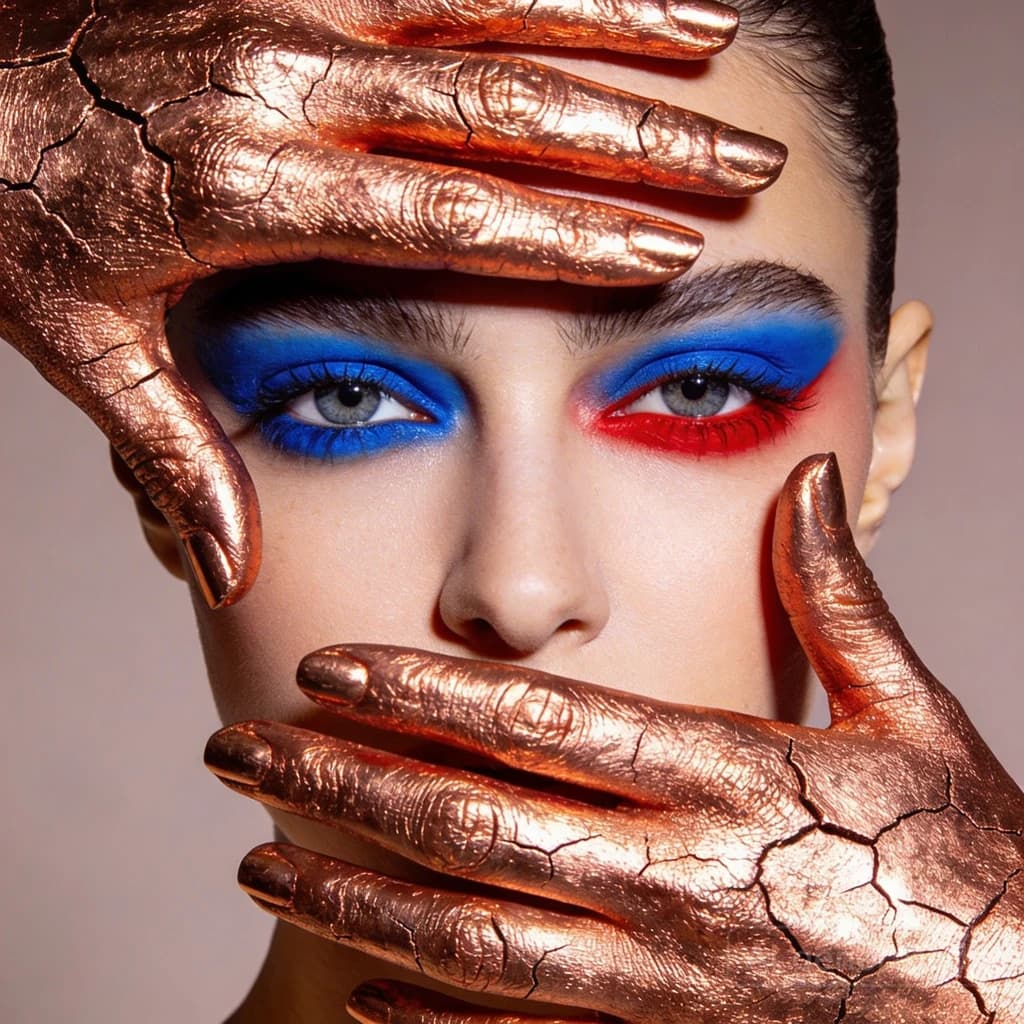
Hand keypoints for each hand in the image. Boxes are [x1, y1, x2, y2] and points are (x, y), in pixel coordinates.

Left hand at [0, 0, 781, 607]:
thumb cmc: (24, 216)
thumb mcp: (90, 352)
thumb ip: (179, 460)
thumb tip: (230, 574)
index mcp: (251, 196)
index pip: (448, 220)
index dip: (567, 237)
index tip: (672, 253)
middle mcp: (281, 87)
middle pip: (495, 107)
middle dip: (638, 133)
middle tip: (746, 160)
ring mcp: (284, 6)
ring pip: (478, 4)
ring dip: (608, 19)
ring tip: (718, 37)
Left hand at [206, 453, 1023, 1021]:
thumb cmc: (965, 862)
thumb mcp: (913, 714)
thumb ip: (840, 595)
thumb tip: (812, 480)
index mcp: (729, 777)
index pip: (541, 723)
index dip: (422, 692)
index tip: (328, 667)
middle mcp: (677, 879)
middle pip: (470, 828)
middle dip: (340, 784)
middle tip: (237, 754)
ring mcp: (663, 981)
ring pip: (468, 942)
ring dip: (350, 900)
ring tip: (259, 861)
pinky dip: (428, 1013)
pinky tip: (357, 986)